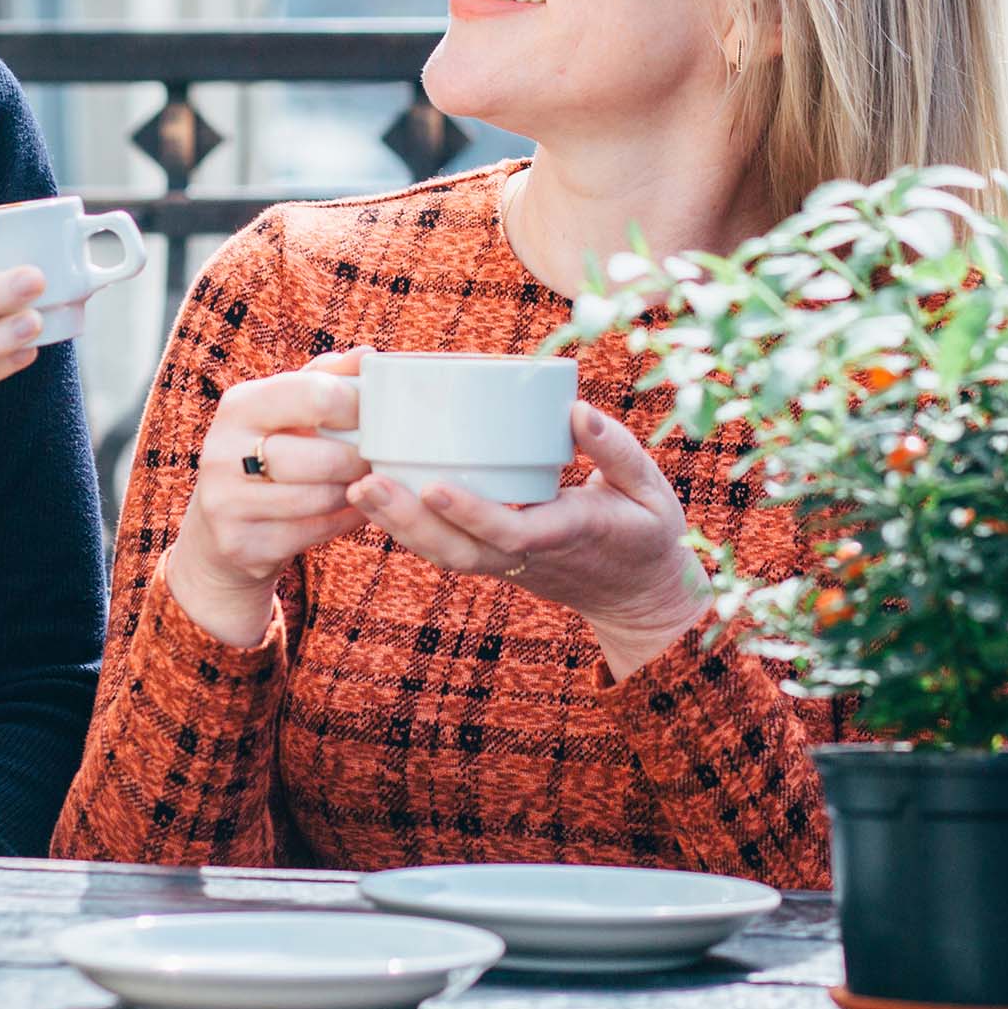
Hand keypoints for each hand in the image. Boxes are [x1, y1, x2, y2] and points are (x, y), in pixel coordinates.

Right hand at [163, 349, 370, 647]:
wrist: (217, 529)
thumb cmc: (265, 453)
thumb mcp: (284, 410)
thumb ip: (325, 379)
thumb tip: (367, 356)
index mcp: (240, 406)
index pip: (314, 395)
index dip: (357, 407)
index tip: (375, 416)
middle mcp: (224, 451)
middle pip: (321, 457)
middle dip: (360, 460)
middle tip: (376, 459)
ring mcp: (227, 502)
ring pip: (320, 498)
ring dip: (354, 493)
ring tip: (366, 483)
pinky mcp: (240, 543)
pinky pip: (314, 532)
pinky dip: (344, 521)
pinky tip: (354, 509)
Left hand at [348, 402, 708, 680]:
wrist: (641, 598)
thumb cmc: (648, 532)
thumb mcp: (650, 488)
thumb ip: (614, 449)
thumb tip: (574, 410)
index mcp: (570, 534)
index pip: (512, 532)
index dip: (471, 513)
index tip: (433, 484)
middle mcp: (531, 557)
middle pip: (460, 551)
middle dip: (409, 520)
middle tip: (363, 482)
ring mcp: (510, 566)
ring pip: (446, 556)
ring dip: (399, 525)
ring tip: (357, 485)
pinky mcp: (498, 562)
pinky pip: (448, 550)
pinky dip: (410, 527)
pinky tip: (378, 494)